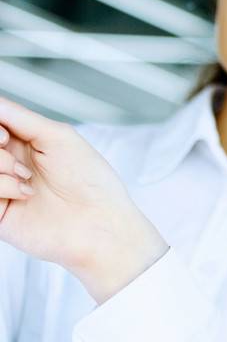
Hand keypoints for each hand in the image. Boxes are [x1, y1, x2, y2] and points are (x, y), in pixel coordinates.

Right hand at [0, 97, 166, 302]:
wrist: (100, 223)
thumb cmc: (90, 180)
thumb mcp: (58, 136)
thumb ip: (20, 118)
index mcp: (24, 142)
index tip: (6, 135)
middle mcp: (8, 163)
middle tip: (8, 146)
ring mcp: (0, 188)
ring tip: (25, 176)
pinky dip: (1, 186)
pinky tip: (25, 194)